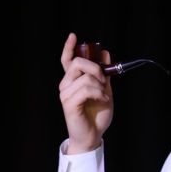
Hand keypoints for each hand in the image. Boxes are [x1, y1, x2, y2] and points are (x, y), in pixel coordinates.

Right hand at [59, 32, 113, 153]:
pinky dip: (99, 93)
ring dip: (100, 85)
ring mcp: (65, 94)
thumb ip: (104, 73)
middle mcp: (65, 85)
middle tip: (104, 79)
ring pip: (85, 77)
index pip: (67, 60)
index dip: (69, 47)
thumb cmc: (96, 115)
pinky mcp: (69, 104)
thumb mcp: (104, 90)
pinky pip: (86, 89)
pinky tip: (102, 100)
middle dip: (95, 67)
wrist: (93, 136)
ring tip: (104, 96)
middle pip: (77, 63)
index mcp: (72, 81)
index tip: (73, 36)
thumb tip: (105, 54)